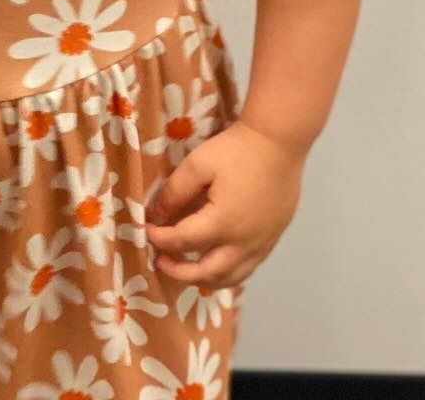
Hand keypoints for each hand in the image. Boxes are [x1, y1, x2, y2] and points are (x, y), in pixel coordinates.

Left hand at [145, 120, 305, 287]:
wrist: (279, 144)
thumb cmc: (236, 151)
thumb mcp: (197, 165)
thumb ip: (175, 192)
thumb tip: (158, 214)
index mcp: (222, 224)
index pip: (182, 241)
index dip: (159, 238)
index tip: (145, 230)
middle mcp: (243, 243)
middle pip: (207, 272)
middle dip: (179, 271)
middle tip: (159, 261)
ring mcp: (261, 245)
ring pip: (231, 278)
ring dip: (204, 279)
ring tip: (185, 270)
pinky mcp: (272, 239)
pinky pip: (248, 268)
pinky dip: (227, 273)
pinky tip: (216, 263)